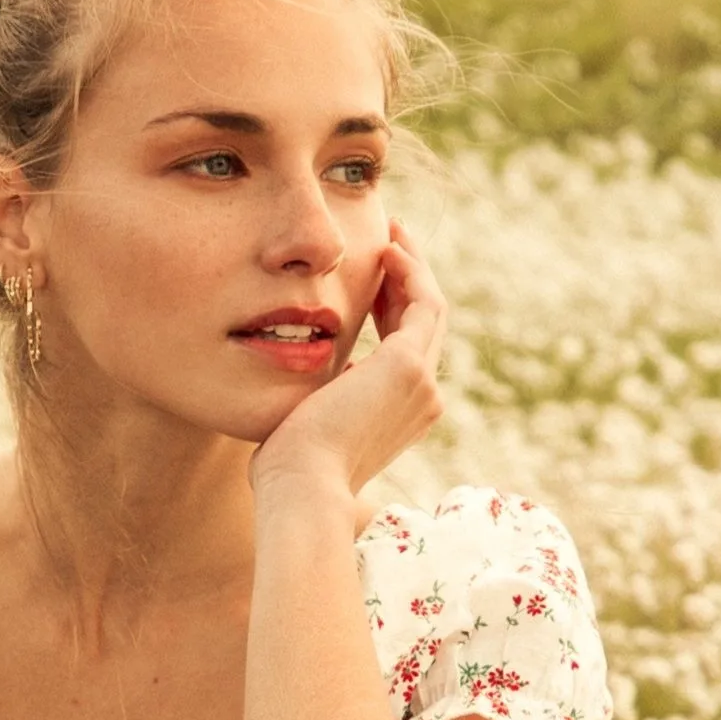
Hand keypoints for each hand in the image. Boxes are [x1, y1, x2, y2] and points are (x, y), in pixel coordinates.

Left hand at [248, 222, 448, 504]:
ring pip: (430, 309)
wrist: (302, 487)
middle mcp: (423, 399)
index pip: (404, 347)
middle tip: (388, 240)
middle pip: (424, 324)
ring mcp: (422, 383)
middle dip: (407, 279)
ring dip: (413, 267)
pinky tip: (387, 248)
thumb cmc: (290, 469)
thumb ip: (318, 398)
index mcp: (400, 414)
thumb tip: (302, 386)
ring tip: (391, 232)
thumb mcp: (308, 425)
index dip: (390, 307)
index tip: (370, 276)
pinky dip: (410, 272)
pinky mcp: (410, 366)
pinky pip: (423, 303)